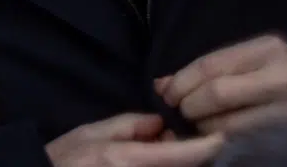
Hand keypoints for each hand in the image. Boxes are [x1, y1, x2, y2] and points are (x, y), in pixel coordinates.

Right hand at [46, 113, 222, 166]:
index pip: (181, 154)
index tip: (222, 137)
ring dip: (175, 159)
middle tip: (166, 136)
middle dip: (186, 153)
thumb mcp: (91, 132)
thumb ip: (129, 125)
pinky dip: (164, 163)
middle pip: (184, 166)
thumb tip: (161, 125)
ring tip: (154, 146)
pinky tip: (149, 157)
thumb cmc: (64, 158)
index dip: (206, 146)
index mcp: (128, 159)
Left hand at [158, 35, 286, 134]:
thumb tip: (160, 85)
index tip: (165, 95)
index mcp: (266, 50)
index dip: (180, 83)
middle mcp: (280, 77)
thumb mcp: (251, 61)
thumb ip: (211, 69)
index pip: (210, 66)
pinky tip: (214, 137)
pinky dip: (221, 140)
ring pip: (230, 123)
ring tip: (197, 126)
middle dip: (190, 107)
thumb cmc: (279, 73)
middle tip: (180, 114)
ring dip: (204, 128)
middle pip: (217, 94)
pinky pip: (244, 140)